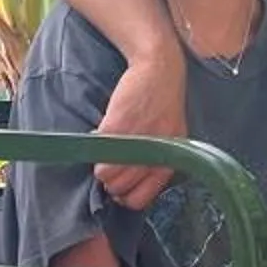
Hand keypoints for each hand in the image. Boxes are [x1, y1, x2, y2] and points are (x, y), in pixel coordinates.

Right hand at [93, 47, 187, 210]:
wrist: (160, 67)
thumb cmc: (164, 102)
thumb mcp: (170, 136)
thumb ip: (155, 160)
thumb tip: (129, 182)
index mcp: (170, 160)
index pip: (140, 199)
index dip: (124, 195)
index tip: (119, 184)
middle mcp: (155, 154)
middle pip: (119, 188)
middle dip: (110, 179)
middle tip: (110, 161)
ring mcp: (137, 140)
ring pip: (105, 174)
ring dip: (100, 164)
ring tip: (105, 148)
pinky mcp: (119, 125)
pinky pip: (99, 151)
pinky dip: (95, 145)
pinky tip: (102, 132)